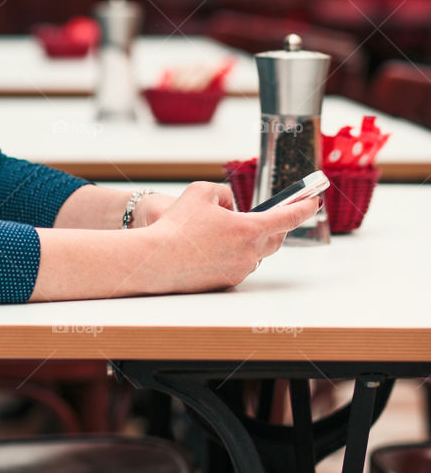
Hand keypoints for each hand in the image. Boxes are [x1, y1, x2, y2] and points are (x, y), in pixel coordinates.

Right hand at [136, 181, 319, 293]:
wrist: (157, 259)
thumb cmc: (177, 224)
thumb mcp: (201, 191)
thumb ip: (224, 193)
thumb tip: (231, 207)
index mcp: (249, 228)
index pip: (287, 217)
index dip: (304, 207)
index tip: (314, 201)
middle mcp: (250, 252)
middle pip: (276, 237)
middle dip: (278, 225)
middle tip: (275, 214)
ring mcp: (240, 270)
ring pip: (256, 252)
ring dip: (251, 239)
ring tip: (230, 229)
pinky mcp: (227, 281)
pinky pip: (239, 264)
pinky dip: (234, 253)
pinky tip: (215, 247)